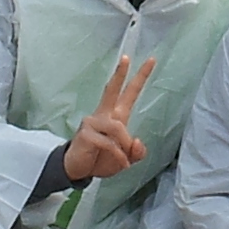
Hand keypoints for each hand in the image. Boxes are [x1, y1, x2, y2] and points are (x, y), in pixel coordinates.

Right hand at [63, 56, 155, 182]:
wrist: (78, 171)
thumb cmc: (100, 160)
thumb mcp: (125, 159)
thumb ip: (136, 152)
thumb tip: (137, 141)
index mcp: (115, 117)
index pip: (129, 93)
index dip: (140, 77)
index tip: (151, 60)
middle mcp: (103, 115)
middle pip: (112, 90)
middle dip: (120, 74)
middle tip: (126, 57)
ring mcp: (92, 122)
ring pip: (118, 127)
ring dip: (124, 145)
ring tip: (124, 161)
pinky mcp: (86, 133)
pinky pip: (109, 143)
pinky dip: (118, 155)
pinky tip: (121, 164)